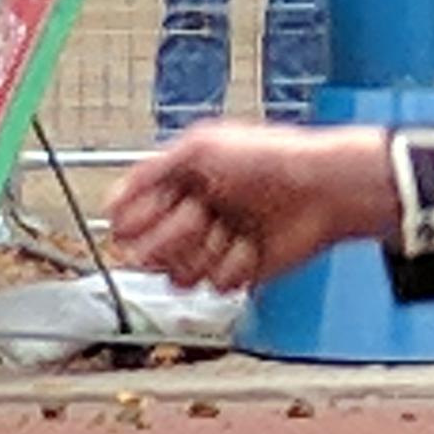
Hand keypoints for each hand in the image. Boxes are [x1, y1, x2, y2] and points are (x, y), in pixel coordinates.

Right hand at [107, 124, 397, 291]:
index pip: (127, 219)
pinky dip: (235, 266)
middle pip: (145, 254)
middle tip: (204, 214)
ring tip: (233, 230)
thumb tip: (111, 202)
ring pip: (177, 276)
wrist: (322, 191)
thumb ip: (150, 172)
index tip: (162, 206)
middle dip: (176, 236)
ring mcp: (212, 246)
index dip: (138, 220)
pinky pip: (215, 286)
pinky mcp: (237, 271)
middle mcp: (189, 216)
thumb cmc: (269, 158)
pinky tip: (254, 246)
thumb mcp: (201, 147)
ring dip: (206, 253)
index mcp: (176, 184)